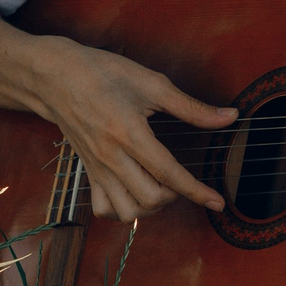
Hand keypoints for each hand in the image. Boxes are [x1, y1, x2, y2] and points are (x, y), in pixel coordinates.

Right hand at [26, 39, 233, 221]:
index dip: (197, 191)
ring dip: (150, 208)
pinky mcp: (87, 172)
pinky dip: (123, 209)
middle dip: (175, 197)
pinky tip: (135, 193)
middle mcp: (111, 157)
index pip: (168, 173)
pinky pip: (104, 208)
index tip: (218, 202)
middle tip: (183, 180)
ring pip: (126, 211)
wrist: (55, 77)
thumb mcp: (151, 83)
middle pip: (149, 199)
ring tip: (160, 188)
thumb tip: (230, 117)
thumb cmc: (103, 73)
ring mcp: (96, 168)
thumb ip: (192, 107)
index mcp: (129, 132)